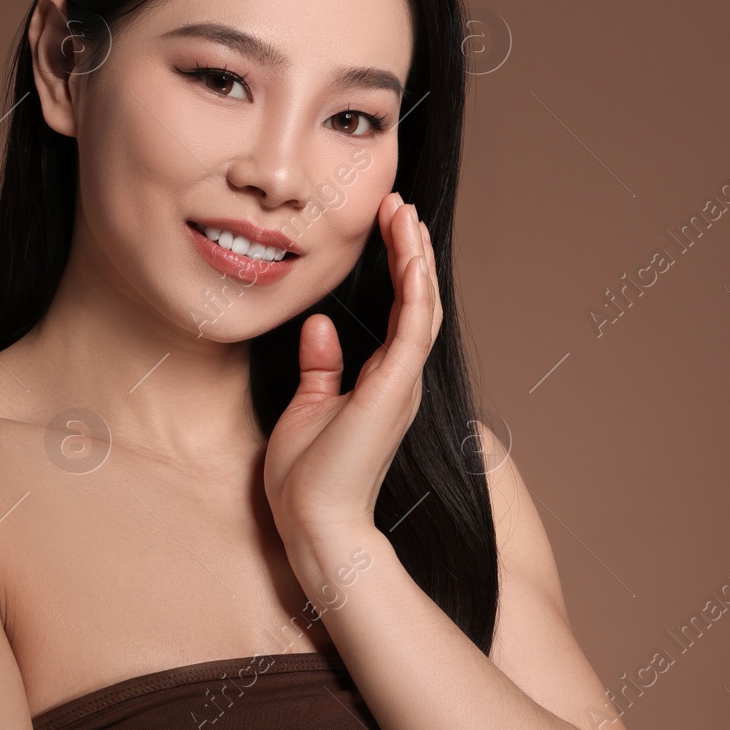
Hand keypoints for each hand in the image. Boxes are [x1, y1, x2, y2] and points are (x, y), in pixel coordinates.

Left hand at [263, 191, 444, 545]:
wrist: (314, 524)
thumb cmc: (307, 479)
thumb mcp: (308, 407)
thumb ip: (320, 366)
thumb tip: (319, 326)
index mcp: (381, 381)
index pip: (397, 311)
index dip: (398, 267)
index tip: (388, 226)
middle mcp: (400, 379)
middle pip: (417, 300)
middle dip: (410, 250)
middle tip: (399, 205)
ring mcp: (402, 383)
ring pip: (422, 305)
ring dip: (415, 256)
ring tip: (404, 213)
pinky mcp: (395, 388)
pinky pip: (414, 326)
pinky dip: (415, 286)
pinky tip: (411, 252)